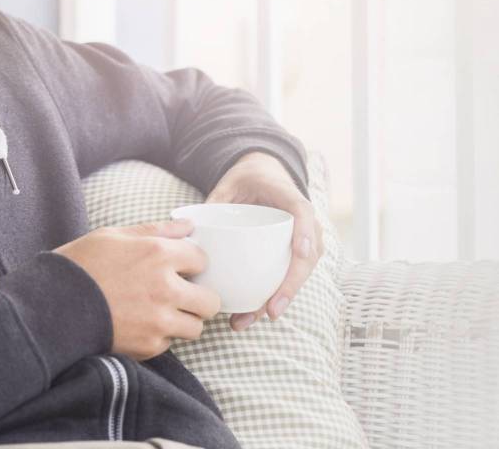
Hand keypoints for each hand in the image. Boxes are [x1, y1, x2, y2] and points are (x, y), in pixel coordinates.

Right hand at [54, 220, 221, 359]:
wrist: (52, 306)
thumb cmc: (80, 265)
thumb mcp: (112, 235)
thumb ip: (155, 230)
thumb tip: (187, 225)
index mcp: (158, 254)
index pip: (202, 260)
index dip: (192, 263)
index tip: (182, 268)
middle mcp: (165, 288)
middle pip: (210, 301)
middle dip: (199, 298)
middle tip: (182, 296)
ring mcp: (159, 320)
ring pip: (195, 327)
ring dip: (183, 321)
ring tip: (161, 313)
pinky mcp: (149, 346)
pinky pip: (169, 344)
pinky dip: (159, 337)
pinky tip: (139, 325)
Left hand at [205, 151, 320, 330]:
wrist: (262, 178)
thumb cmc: (246, 181)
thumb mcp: (230, 183)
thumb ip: (216, 199)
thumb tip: (191, 226)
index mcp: (290, 199)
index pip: (303, 213)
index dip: (305, 233)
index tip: (302, 253)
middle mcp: (303, 224)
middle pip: (307, 257)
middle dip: (290, 286)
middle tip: (271, 309)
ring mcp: (302, 242)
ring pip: (298, 275)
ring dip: (277, 301)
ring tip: (248, 320)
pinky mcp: (290, 256)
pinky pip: (286, 279)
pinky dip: (269, 299)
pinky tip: (247, 316)